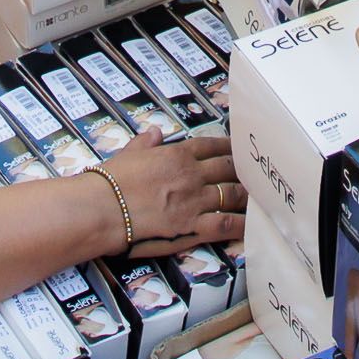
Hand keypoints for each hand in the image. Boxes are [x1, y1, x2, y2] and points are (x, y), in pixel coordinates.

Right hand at [95, 128, 244, 256]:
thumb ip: (145, 143)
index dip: (227, 147)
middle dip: (242, 171)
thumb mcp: (127, 154)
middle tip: (253, 173)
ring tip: (257, 197)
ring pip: (232, 194)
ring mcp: (194, 201)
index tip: (237, 148)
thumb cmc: (108, 182)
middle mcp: (191, 175)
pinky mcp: (192, 226)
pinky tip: (251, 225)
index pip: (211, 146)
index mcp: (176, 155)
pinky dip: (241, 224)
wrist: (101, 209)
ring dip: (246, 196)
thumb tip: (155, 132)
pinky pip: (225, 224)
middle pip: (228, 168)